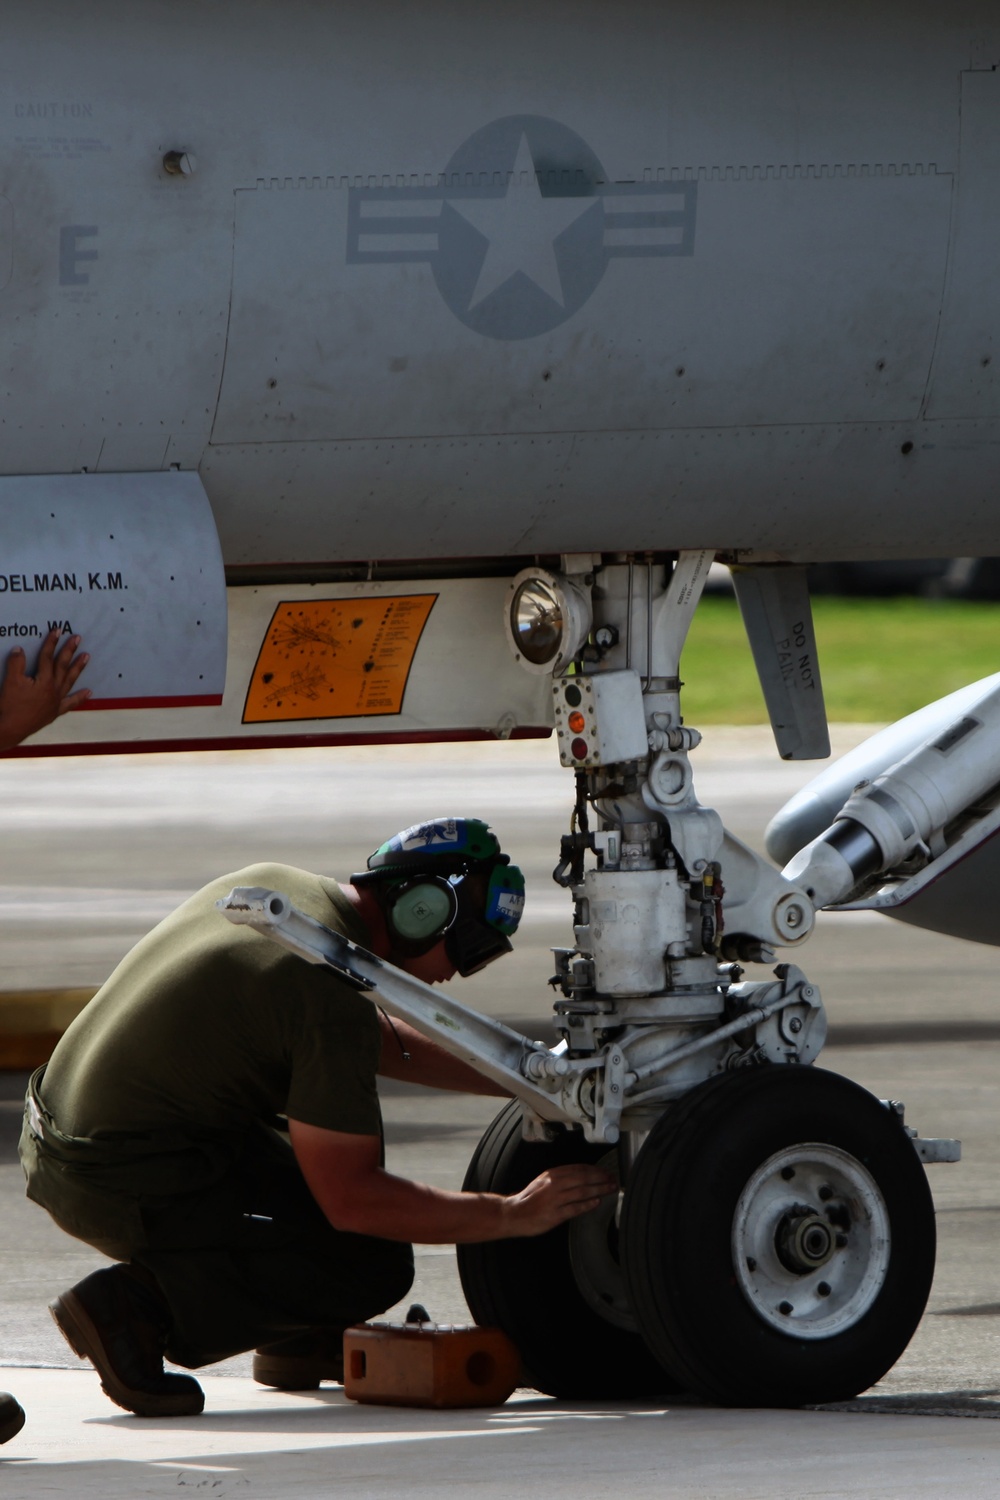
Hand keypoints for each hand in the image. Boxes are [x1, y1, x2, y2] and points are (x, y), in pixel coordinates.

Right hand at [0, 630, 90, 750]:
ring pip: (70, 681)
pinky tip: (89, 692)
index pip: (48, 657)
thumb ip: (16, 664)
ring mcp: (56, 701)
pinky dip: (80, 698)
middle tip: (78, 638)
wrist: (11, 729)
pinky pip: (70, 703)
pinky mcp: (54, 712)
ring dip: (78, 668)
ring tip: (87, 656)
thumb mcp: (10, 682)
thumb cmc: (11, 706)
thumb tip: (19, 649)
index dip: (52, 643)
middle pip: (63, 666)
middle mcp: (54, 690)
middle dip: (70, 651)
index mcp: (44, 681)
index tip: (57, 631)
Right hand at [500, 1164, 617, 1237]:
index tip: (605, 1171)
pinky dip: (587, 1204)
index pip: (578, 1169)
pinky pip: (574, 1208)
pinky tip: (596, 1202)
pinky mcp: (555, 1214)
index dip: (594, 1169)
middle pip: (583, 1178)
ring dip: (599, 1190)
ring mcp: (555, 1199)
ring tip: (610, 1189)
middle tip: (613, 1179)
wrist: (514, 1213)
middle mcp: (554, 1184)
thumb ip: (560, 1178)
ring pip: (581, 1191)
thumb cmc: (530, 1199)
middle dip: (601, 1178)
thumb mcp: (543, 1182)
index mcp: (552, 1175)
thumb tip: (582, 1176)